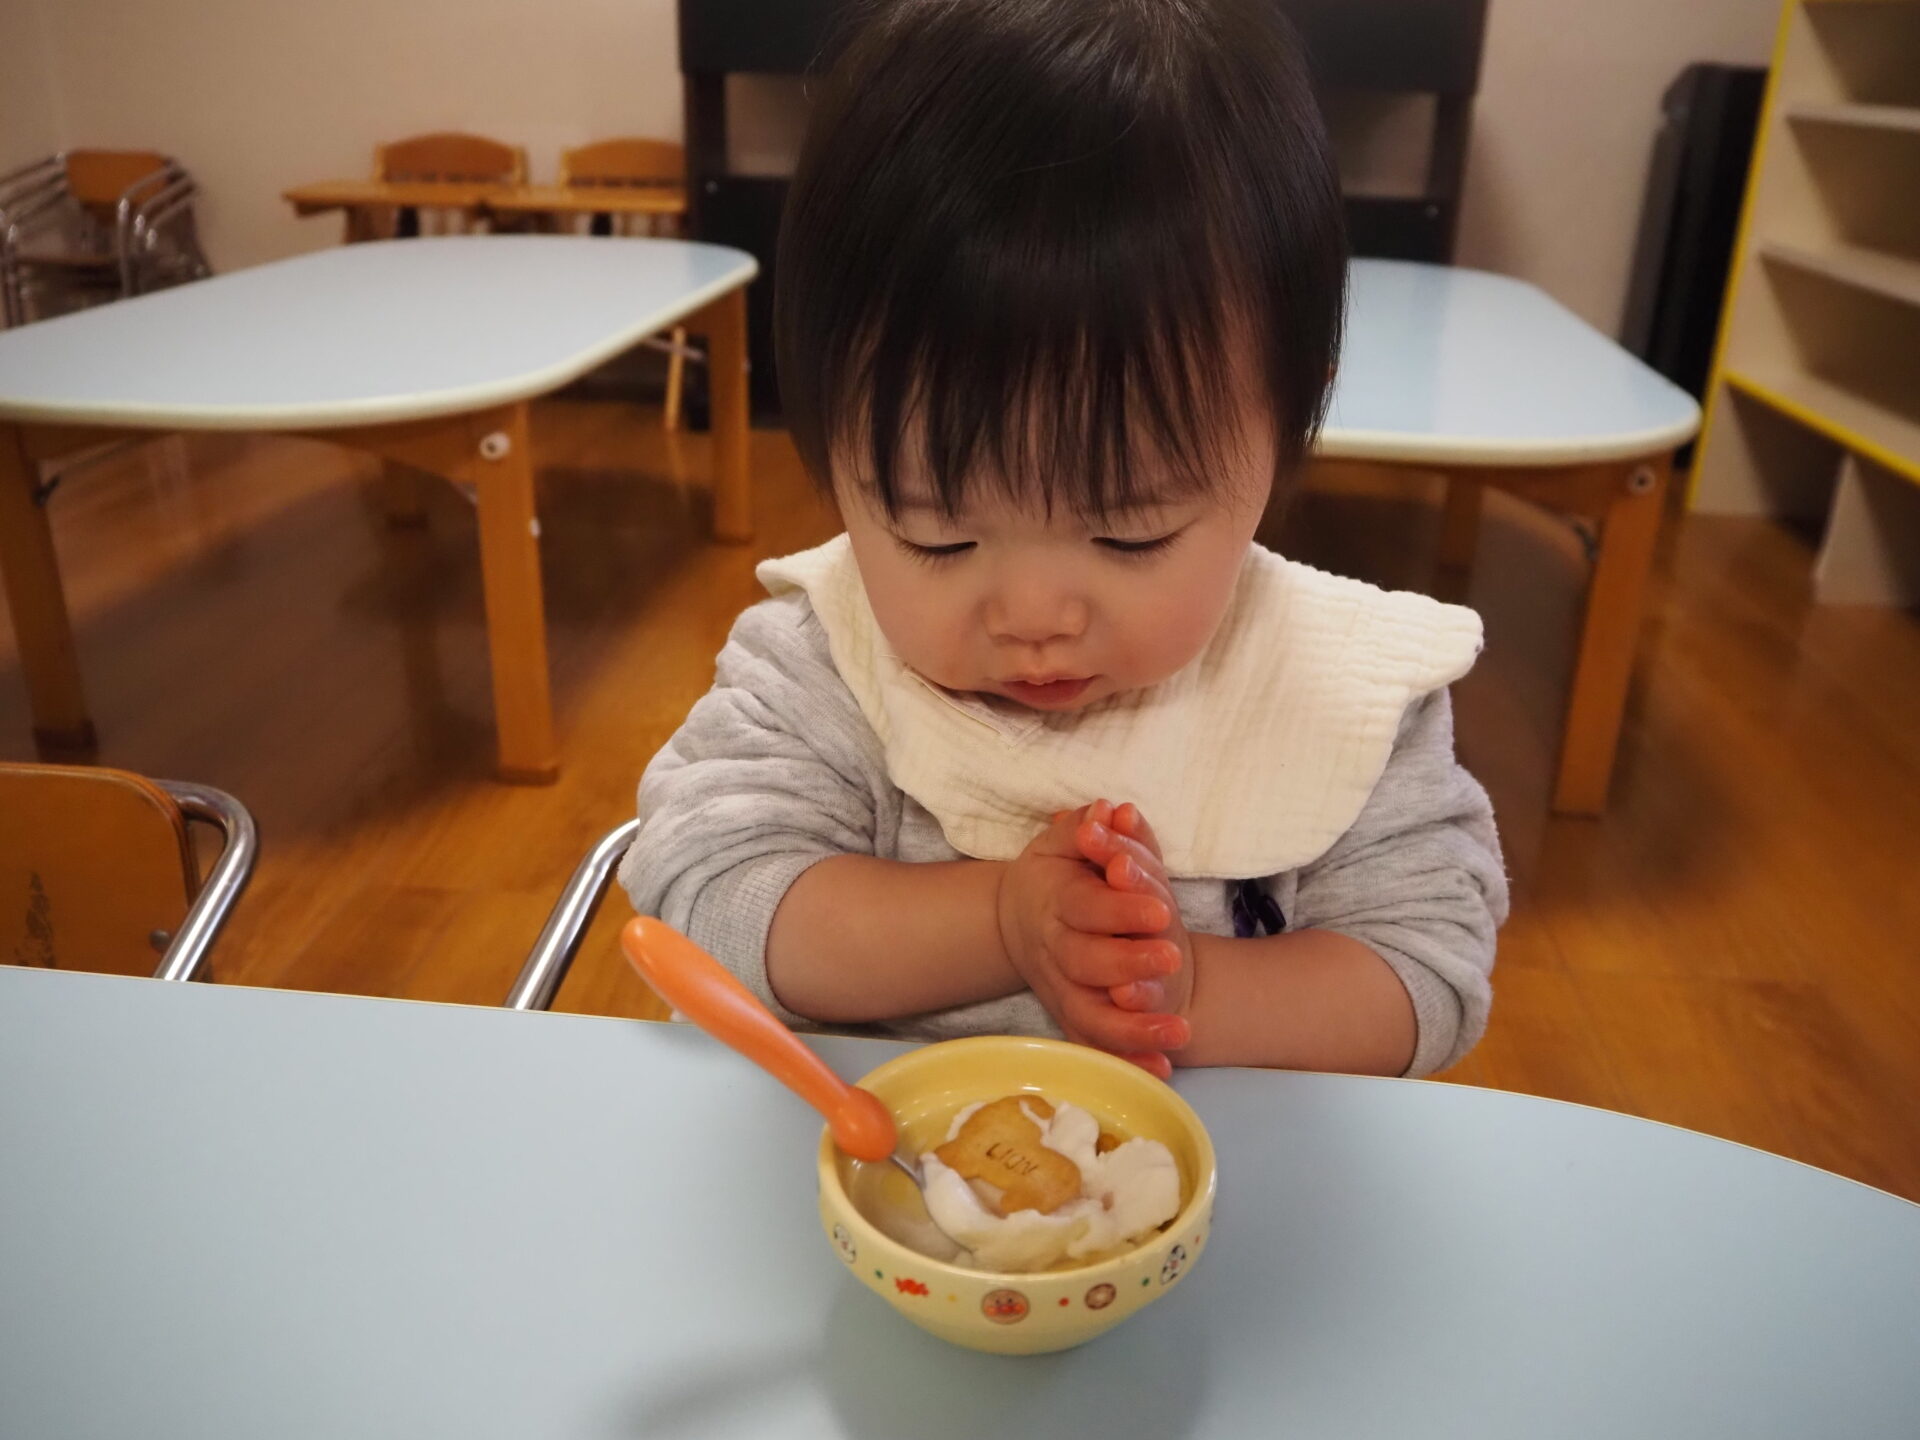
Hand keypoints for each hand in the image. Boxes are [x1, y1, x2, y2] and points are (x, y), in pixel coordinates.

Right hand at [995, 807, 1190, 1077]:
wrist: (1018, 917)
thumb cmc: (1054, 873)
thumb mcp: (1065, 841)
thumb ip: (1090, 828)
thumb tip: (1110, 812)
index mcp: (1054, 901)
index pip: (1083, 907)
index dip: (1118, 909)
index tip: (1159, 909)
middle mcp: (1053, 950)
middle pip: (1083, 963)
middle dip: (1127, 963)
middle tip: (1173, 958)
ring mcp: (1061, 989)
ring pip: (1088, 1017)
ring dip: (1133, 1030)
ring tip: (1180, 1030)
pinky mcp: (1072, 1017)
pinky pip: (1096, 1048)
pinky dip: (1127, 1062)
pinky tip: (1163, 1070)